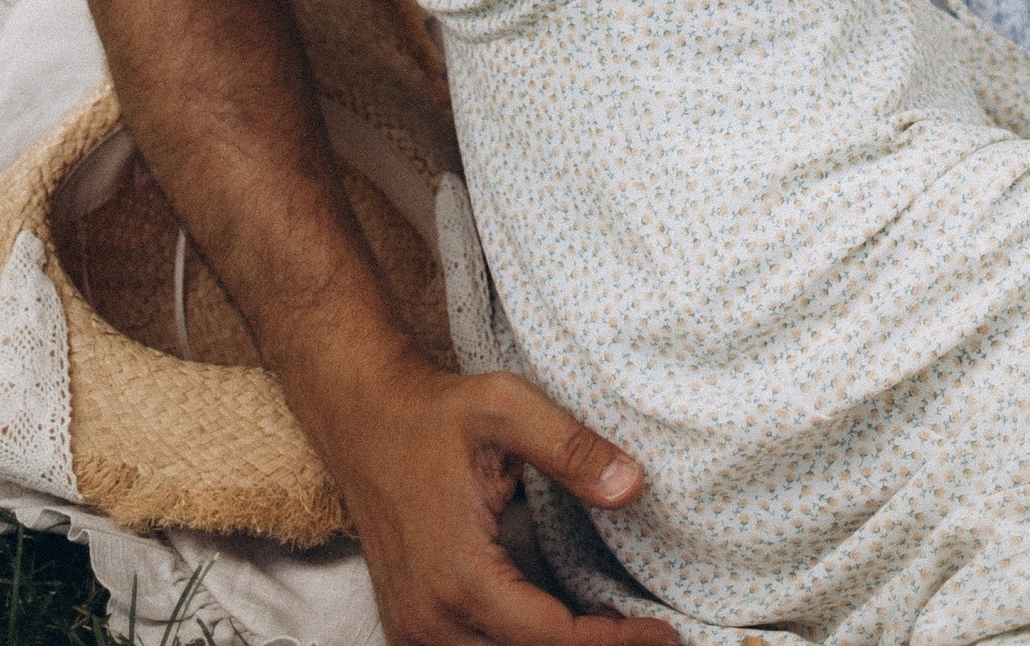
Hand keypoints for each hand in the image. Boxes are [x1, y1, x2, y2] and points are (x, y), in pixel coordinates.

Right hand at [334, 353, 675, 645]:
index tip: (666, 635)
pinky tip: (557, 626)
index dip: (615, 643)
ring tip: (607, 626)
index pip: (553, 640)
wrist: (363, 418)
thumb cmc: (435, 413)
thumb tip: (632, 488)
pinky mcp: (409, 628)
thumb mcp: (507, 407)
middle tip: (647, 632)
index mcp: (460, 577)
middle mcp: (431, 620)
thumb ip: (572, 448)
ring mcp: (414, 631)